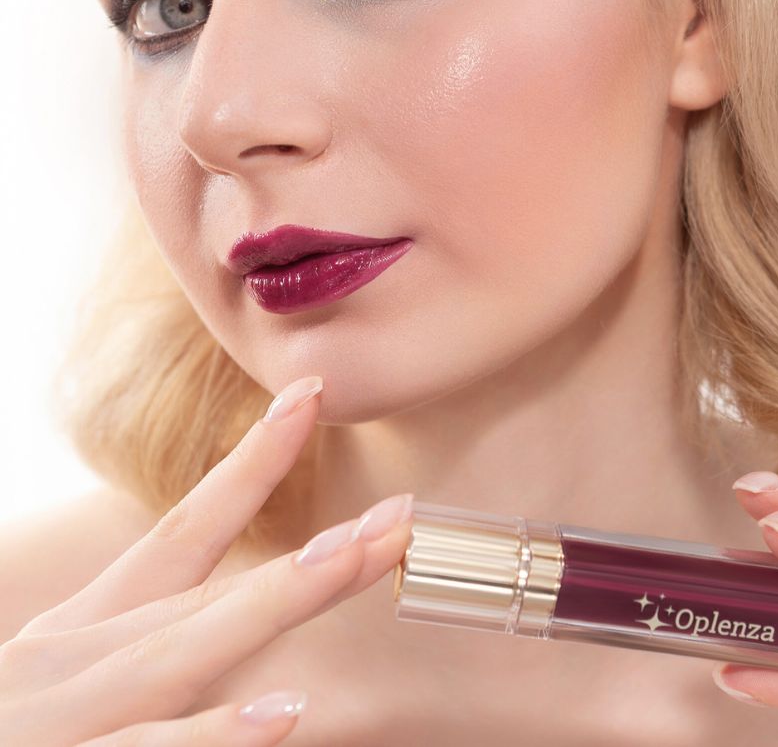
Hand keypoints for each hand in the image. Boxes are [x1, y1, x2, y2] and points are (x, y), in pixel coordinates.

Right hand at [0, 375, 413, 746]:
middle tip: (405, 516)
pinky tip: (286, 712)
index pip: (186, 529)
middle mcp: (81, 659)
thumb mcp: (58, 678)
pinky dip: (211, 734)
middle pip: (210, 589)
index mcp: (88, 629)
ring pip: (186, 650)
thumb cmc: (9, 725)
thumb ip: (138, 641)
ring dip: (278, 603)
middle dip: (312, 553)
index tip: (310, 398)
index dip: (253, 462)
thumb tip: (232, 636)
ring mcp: (70, 718)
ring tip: (359, 557)